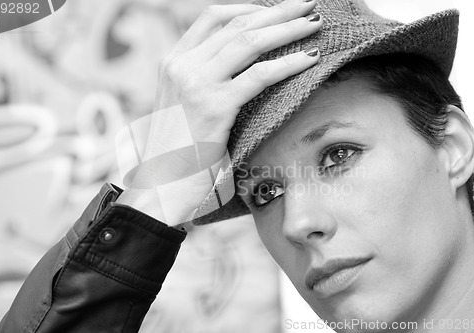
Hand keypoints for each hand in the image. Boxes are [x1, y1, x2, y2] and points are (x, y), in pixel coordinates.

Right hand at [116, 0, 322, 226]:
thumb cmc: (175, 151)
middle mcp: (182, 65)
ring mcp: (196, 83)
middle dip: (277, 11)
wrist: (159, 185)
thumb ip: (202, 81)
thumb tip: (239, 70)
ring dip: (287, 28)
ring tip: (314, 23)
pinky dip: (287, 63)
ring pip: (249, 42)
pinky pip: (258, 75)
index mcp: (172, 61)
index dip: (248, 8)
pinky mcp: (214, 107)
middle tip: (307, 4)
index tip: (275, 10)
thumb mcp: (181, 106)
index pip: (212, 17)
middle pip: (236, 23)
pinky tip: (309, 59)